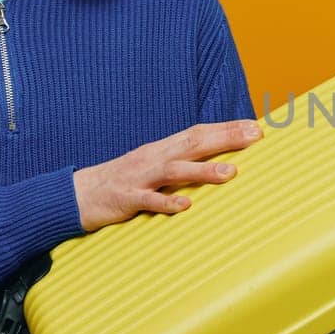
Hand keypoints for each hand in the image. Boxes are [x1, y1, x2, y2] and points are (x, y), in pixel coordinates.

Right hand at [72, 120, 262, 231]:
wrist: (78, 194)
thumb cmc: (124, 181)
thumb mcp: (153, 165)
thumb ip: (182, 161)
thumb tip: (217, 160)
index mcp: (162, 148)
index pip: (199, 132)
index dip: (227, 129)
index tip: (256, 127)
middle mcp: (154, 157)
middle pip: (193, 144)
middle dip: (226, 139)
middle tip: (255, 137)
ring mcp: (140, 177)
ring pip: (175, 171)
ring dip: (204, 172)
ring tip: (232, 173)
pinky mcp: (126, 199)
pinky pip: (149, 201)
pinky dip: (167, 203)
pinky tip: (185, 206)